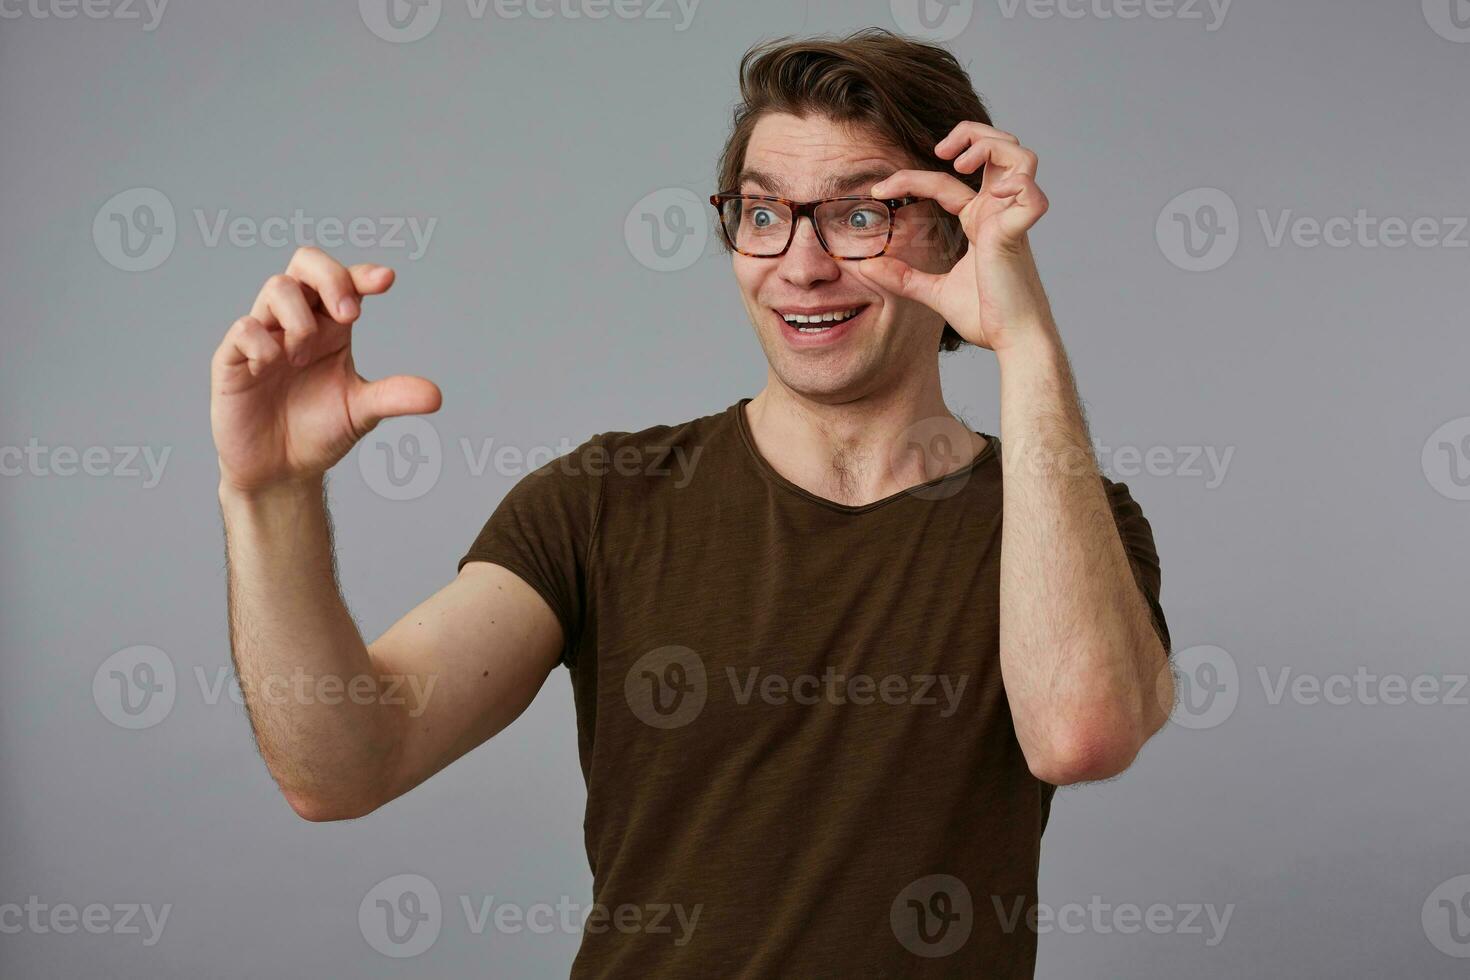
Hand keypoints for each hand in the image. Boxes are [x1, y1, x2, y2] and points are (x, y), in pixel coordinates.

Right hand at [210, 247, 441, 493]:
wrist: (280, 471)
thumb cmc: (319, 433)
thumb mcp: (362, 413)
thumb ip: (394, 398)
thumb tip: (436, 396)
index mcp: (332, 328)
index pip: (345, 282)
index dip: (362, 274)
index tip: (386, 281)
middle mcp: (298, 322)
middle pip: (305, 263)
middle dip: (330, 277)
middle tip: (350, 315)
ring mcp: (264, 336)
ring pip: (277, 287)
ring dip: (299, 319)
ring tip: (301, 358)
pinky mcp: (233, 358)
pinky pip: (245, 328)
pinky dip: (263, 344)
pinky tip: (271, 369)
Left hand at [861, 122, 1052, 352]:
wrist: (1011, 341)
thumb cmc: (985, 316)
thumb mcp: (933, 292)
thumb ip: (903, 277)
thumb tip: (866, 268)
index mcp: (980, 221)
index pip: (944, 182)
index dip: (910, 179)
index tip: (878, 190)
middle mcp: (998, 212)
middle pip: (997, 147)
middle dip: (970, 134)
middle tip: (940, 151)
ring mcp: (1012, 219)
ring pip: (1020, 156)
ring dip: (990, 147)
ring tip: (961, 163)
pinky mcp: (1020, 233)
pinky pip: (1031, 193)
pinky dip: (1017, 183)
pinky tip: (992, 194)